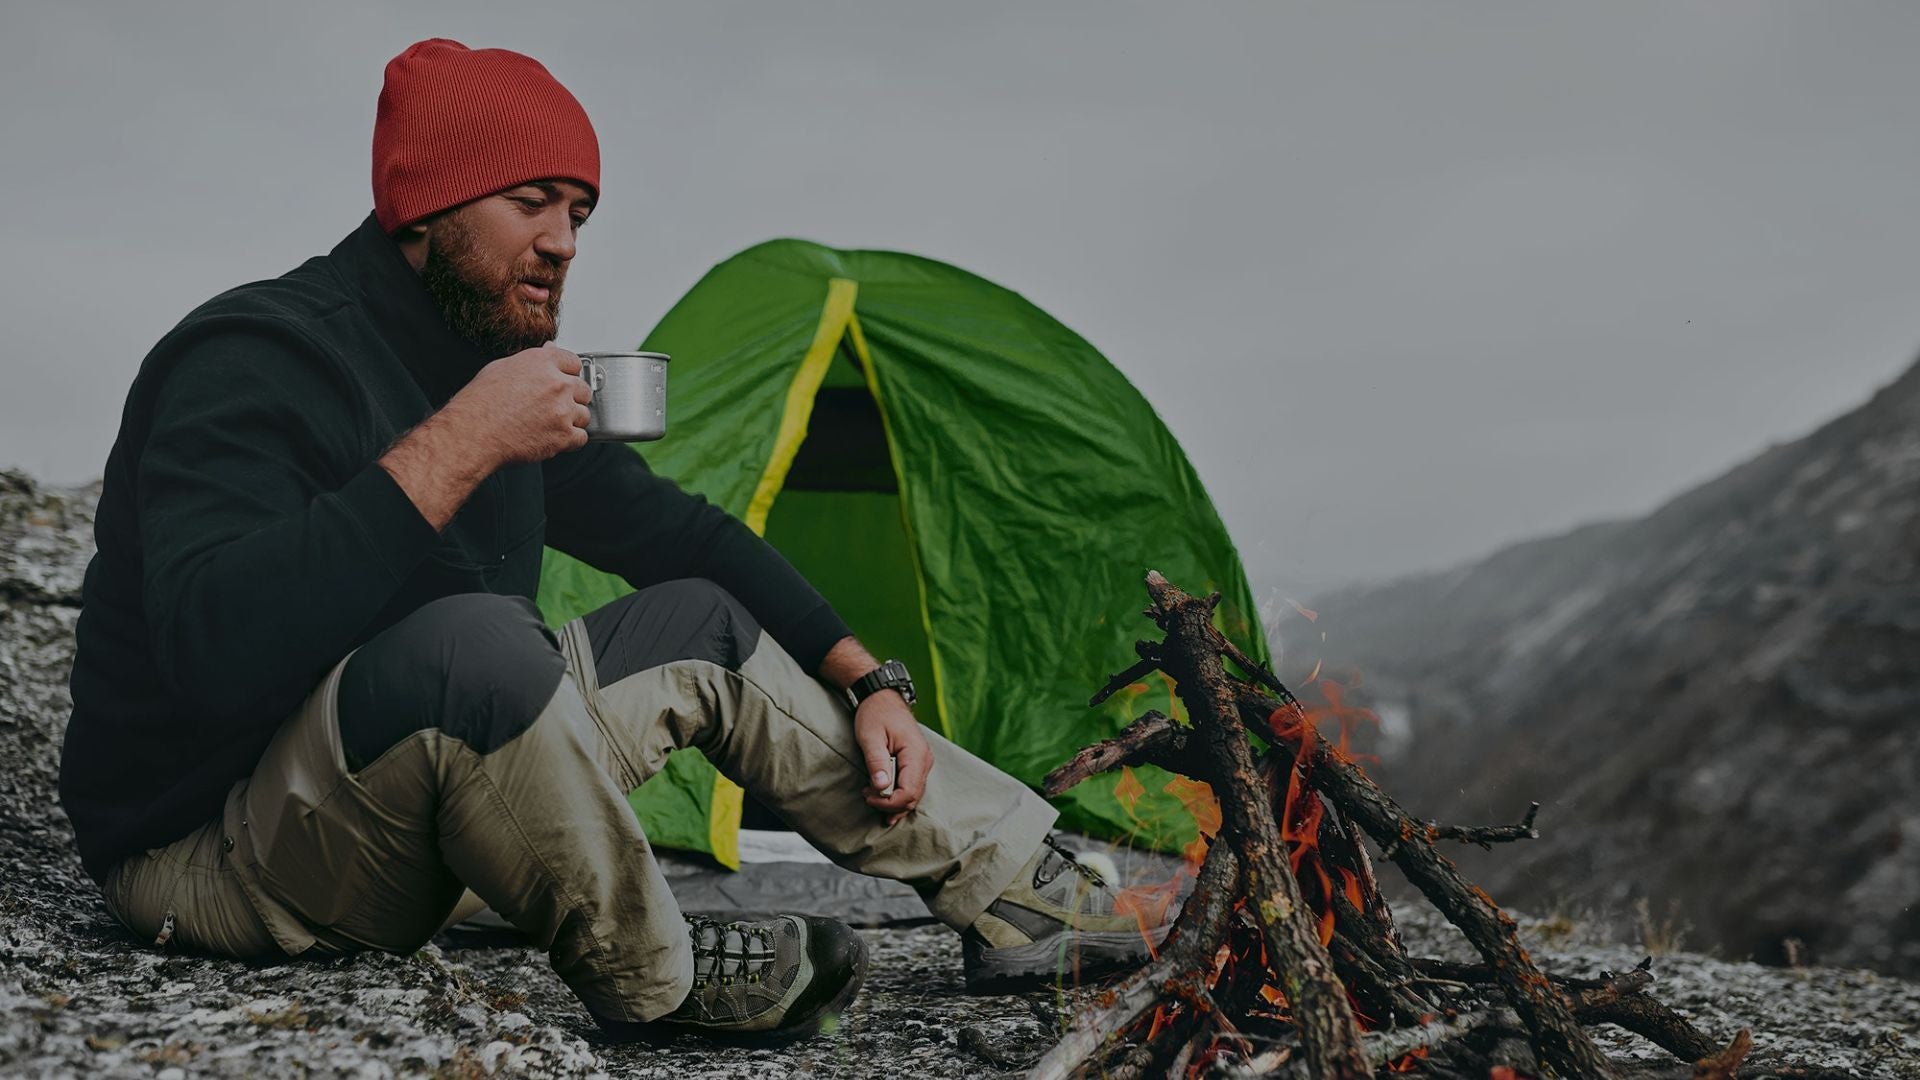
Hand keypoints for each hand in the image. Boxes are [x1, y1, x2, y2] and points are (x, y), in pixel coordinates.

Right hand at [444, 343, 592, 468]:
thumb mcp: (500, 367)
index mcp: (542, 363)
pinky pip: (581, 438)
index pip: (574, 362)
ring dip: (572, 420)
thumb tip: (546, 351)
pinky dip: (571, 440)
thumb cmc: (480, 403)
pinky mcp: (564, 436)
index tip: (565, 380)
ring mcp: (563, 410)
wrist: (474, 433)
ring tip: (551, 424)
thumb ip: (531, 360)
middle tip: (556, 406)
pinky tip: (555, 438)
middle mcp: (557, 384)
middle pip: (583, 389)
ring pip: (584, 415)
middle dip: (572, 398)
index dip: (568, 373)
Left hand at [853, 690, 931, 825]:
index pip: (909, 791)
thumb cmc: (875, 715)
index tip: (868, 796)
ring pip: (913, 794)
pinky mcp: (917, 763)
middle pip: (913, 797)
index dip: (888, 801)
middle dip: (890, 804)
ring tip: (872, 798)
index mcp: (916, 753)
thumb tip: (881, 788)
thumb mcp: (870, 737)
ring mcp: (923, 762)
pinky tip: (885, 799)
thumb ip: (876, 762)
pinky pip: (912, 786)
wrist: (882, 698)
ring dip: (894, 802)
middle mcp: (924, 760)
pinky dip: (898, 795)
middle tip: (867, 796)